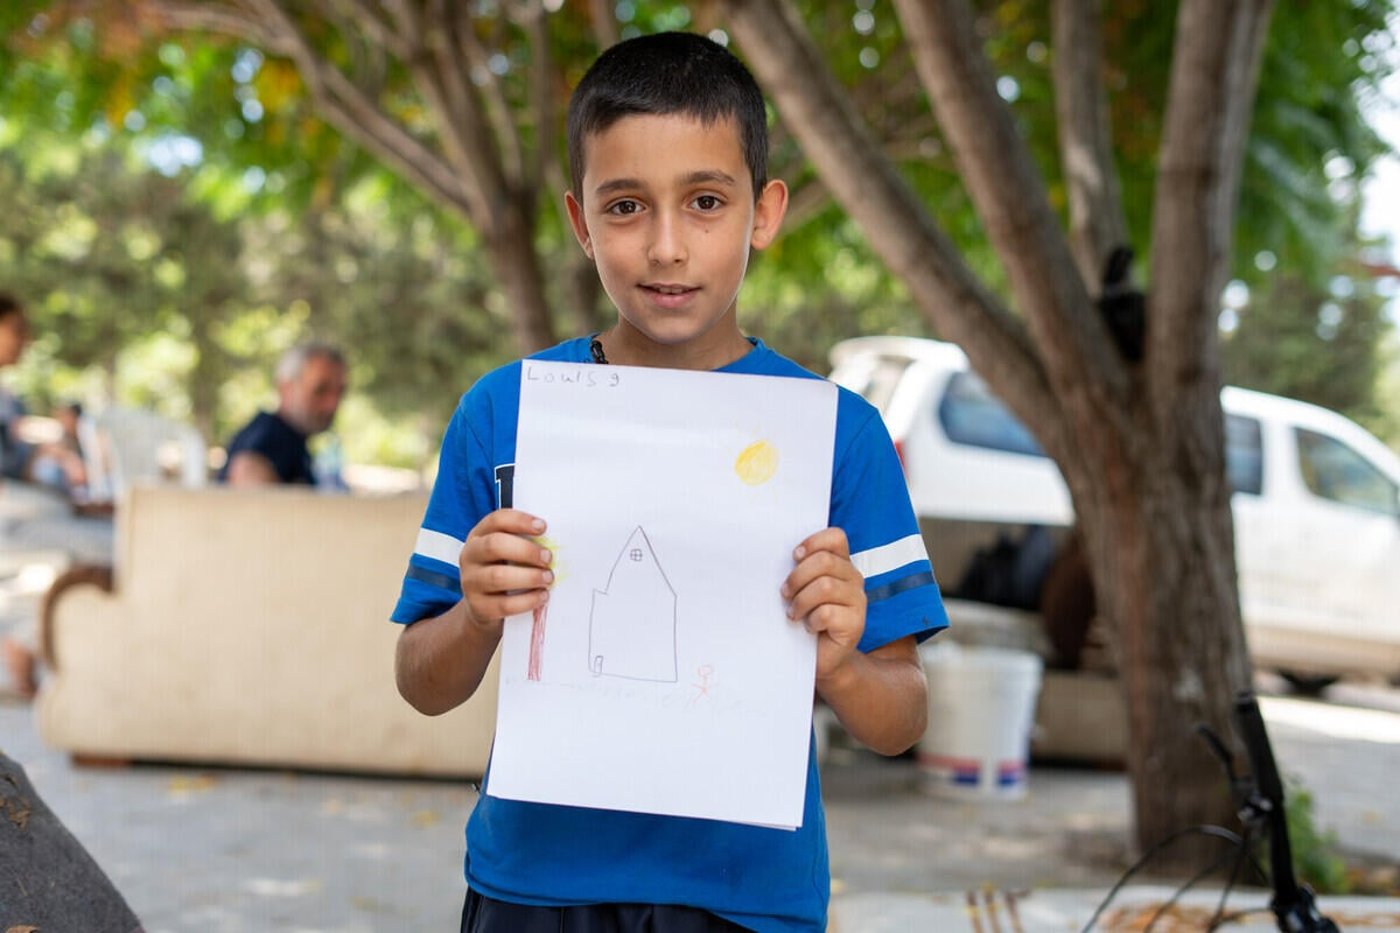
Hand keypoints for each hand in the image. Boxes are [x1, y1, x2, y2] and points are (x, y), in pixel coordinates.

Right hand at [459, 509, 553, 630]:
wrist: (482, 607)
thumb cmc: (502, 570)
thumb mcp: (507, 553)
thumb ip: (523, 543)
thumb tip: (554, 541)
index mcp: (479, 535)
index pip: (496, 520)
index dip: (520, 521)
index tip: (543, 527)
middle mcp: (470, 556)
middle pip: (494, 545)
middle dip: (526, 551)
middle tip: (548, 558)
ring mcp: (470, 582)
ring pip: (498, 577)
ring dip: (529, 577)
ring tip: (548, 578)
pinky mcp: (478, 607)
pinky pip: (504, 604)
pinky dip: (527, 600)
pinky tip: (542, 596)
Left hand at [780, 527, 865, 684]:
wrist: (818, 657)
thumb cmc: (803, 618)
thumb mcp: (799, 588)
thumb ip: (797, 569)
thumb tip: (770, 553)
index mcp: (841, 563)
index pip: (836, 537)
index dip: (813, 542)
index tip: (793, 557)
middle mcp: (853, 578)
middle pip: (824, 561)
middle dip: (797, 577)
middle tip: (785, 594)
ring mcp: (858, 601)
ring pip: (825, 586)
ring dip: (801, 601)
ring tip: (794, 613)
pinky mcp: (856, 623)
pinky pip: (828, 613)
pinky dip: (811, 620)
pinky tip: (809, 627)